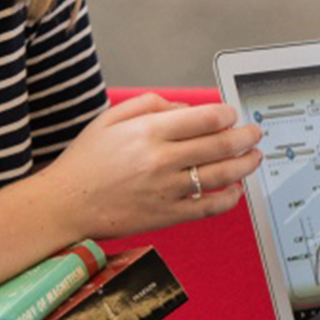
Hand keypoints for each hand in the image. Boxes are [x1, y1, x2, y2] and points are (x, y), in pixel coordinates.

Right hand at [36, 93, 262, 238]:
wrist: (64, 204)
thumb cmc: (86, 161)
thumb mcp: (111, 119)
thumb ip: (150, 105)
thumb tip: (186, 108)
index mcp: (149, 132)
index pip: (205, 118)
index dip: (227, 115)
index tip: (232, 115)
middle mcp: (161, 160)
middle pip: (221, 145)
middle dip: (246, 137)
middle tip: (255, 134)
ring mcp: (166, 190)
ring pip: (221, 175)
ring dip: (246, 165)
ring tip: (254, 158)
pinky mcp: (167, 215)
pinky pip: (209, 208)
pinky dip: (229, 199)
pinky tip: (236, 190)